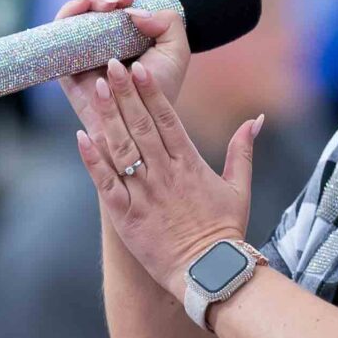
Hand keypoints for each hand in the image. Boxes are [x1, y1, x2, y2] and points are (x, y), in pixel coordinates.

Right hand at [54, 0, 185, 115]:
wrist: (137, 122)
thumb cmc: (159, 93)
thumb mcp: (176, 53)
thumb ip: (169, 22)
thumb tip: (134, 9)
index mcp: (131, 34)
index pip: (128, 2)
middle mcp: (107, 37)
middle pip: (104, 0)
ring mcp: (86, 46)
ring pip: (83, 8)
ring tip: (112, 3)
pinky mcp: (67, 56)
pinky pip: (61, 27)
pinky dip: (71, 10)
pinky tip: (86, 5)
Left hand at [66, 28, 260, 297]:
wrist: (210, 274)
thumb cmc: (226, 233)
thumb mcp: (239, 189)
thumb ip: (243, 151)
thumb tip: (256, 120)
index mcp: (189, 164)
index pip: (167, 118)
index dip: (151, 91)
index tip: (138, 67)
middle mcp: (165, 174)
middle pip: (141, 124)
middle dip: (125, 92)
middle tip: (110, 63)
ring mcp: (144, 194)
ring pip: (121, 147)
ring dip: (107, 115)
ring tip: (95, 88)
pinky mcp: (127, 216)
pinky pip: (106, 183)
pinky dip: (92, 160)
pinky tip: (80, 137)